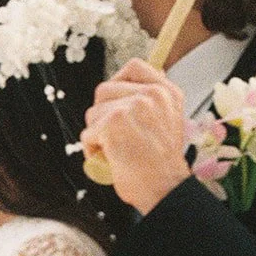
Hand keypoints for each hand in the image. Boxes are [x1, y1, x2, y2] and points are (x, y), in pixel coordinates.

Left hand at [82, 59, 191, 214]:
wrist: (165, 188)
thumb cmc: (160, 164)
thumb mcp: (168, 122)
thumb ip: (150, 102)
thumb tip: (124, 88)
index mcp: (167, 92)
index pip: (134, 67)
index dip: (118, 82)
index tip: (117, 102)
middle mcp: (152, 94)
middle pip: (104, 90)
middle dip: (102, 114)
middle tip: (116, 136)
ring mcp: (132, 106)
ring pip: (93, 112)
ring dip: (97, 133)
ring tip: (115, 150)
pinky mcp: (113, 123)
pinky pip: (87, 133)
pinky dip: (92, 149)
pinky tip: (110, 159)